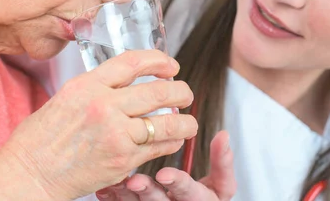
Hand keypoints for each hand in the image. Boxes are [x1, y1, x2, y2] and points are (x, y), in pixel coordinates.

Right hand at [0, 50, 197, 200]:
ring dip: (185, 120)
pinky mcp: (123, 159)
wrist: (27, 175)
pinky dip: (171, 142)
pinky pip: (159, 146)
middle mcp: (103, 105)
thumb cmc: (39, 140)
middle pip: (158, 90)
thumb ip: (96, 88)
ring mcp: (115, 133)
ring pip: (168, 121)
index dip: (159, 60)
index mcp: (86, 85)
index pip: (133, 62)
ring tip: (189, 121)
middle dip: (180, 90)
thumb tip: (125, 83)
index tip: (170, 64)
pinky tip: (173, 139)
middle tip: (186, 93)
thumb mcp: (64, 98)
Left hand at [96, 131, 235, 200]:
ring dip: (127, 195)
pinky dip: (114, 198)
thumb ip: (222, 162)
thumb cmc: (204, 197)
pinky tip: (104, 188)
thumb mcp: (221, 184)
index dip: (178, 183)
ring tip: (116, 181)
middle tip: (134, 180)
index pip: (193, 194)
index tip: (163, 173)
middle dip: (148, 192)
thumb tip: (224, 134)